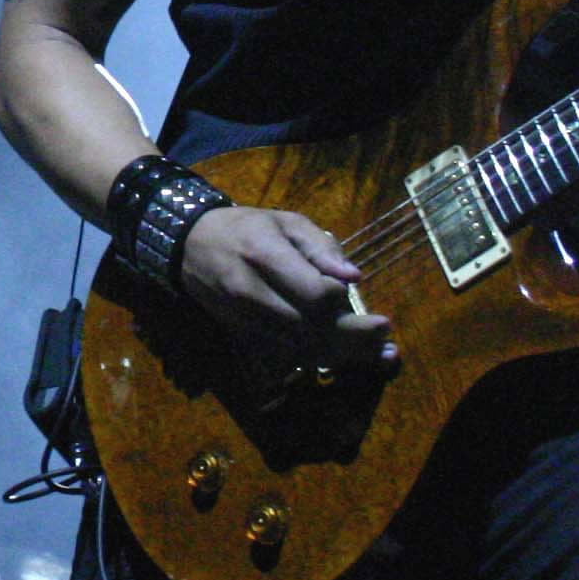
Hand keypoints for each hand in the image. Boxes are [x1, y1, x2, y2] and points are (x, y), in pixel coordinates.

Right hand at [175, 206, 395, 372]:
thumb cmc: (246, 228)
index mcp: (263, 255)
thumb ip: (321, 247)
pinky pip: (285, 355)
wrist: (190, 246)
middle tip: (389, 343)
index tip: (373, 310)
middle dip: (353, 340)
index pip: (313, 293)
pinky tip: (346, 358)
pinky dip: (318, 358)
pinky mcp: (242, 334)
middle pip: (310, 328)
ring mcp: (243, 319)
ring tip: (379, 356)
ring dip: (341, 355)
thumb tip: (354, 276)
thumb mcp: (285, 221)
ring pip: (298, 348)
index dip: (345, 304)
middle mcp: (251, 292)